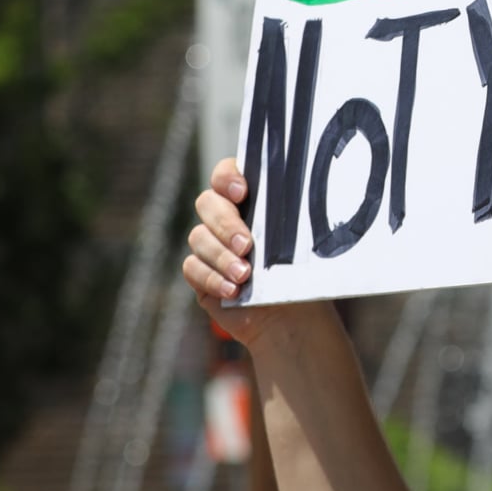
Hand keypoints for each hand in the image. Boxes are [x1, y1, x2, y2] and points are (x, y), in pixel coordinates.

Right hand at [184, 158, 302, 349]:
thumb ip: (288, 219)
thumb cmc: (298, 274)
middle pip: (207, 203)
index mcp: (249, 200)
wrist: (291, 316)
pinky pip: (192, 268)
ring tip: (245, 275)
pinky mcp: (200, 273)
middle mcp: (225, 217)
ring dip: (221, 255)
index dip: (226, 177)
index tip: (242, 191)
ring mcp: (210, 245)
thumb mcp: (299, 244)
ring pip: (198, 237)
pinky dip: (212, 278)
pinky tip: (233, 291)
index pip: (226, 174)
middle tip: (247, 244)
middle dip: (225, 223)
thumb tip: (290, 204)